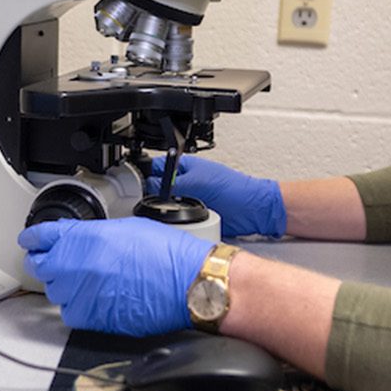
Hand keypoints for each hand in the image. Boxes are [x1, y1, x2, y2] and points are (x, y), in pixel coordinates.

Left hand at [18, 217, 211, 335]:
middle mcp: (77, 267)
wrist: (187, 283)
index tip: (30, 241)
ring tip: (85, 281)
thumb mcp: (125, 227)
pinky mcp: (93, 319)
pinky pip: (71, 314)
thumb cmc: (166, 254)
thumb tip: (76, 240)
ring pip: (55, 292)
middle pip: (40, 267)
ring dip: (64, 286)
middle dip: (46, 262)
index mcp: (84, 239)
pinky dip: (77, 307)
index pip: (41, 237)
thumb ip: (92, 235)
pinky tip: (93, 299)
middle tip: (54, 261)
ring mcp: (83, 295)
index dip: (33, 238)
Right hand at [146, 155, 285, 237]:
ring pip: (166, 205)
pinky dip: (175, 222)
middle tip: (148, 203)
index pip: (158, 168)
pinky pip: (178, 219)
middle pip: (159, 188)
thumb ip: (171, 184)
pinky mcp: (195, 215)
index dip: (145, 175)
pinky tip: (175, 223)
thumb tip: (149, 186)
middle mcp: (185, 183)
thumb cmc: (234, 188)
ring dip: (163, 210)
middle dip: (152, 195)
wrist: (253, 210)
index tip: (136, 186)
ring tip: (163, 213)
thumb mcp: (197, 182)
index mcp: (184, 167)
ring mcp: (190, 199)